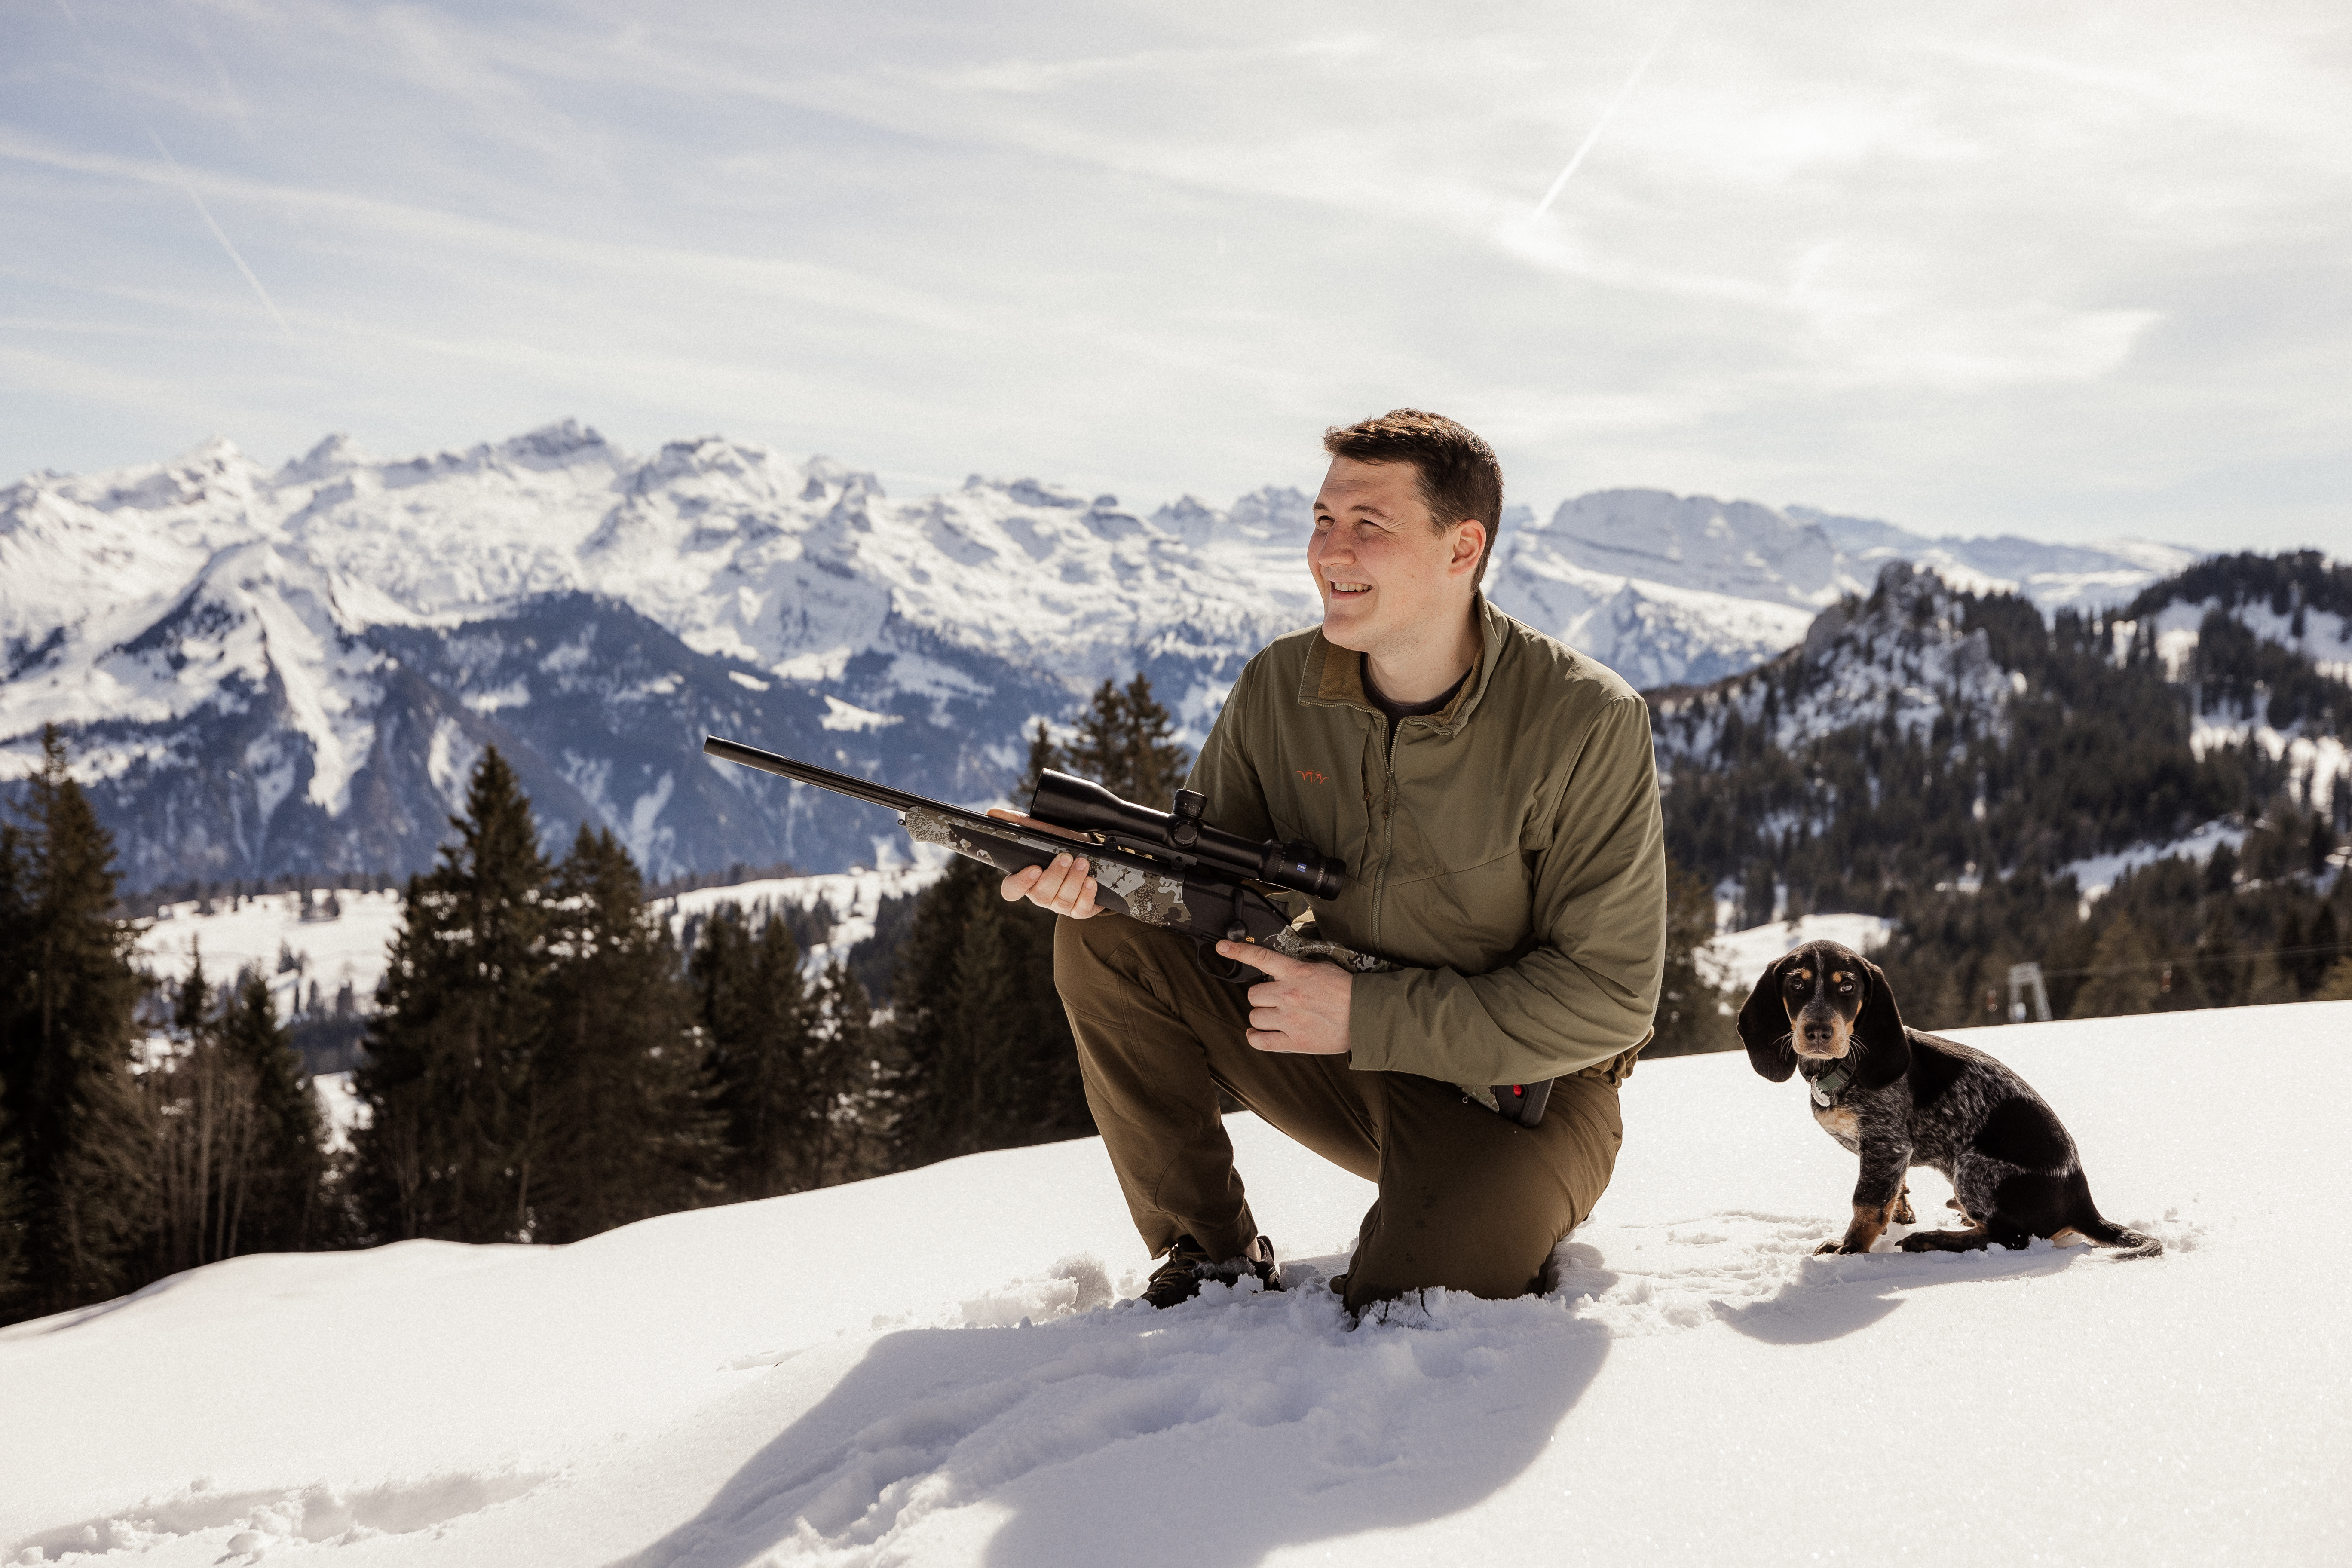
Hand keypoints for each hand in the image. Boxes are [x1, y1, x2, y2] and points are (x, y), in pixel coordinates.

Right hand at [990, 810, 1101, 917]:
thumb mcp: (1042, 831)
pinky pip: (1081, 909)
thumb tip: (993, 813)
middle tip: (1066, 857)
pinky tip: (1091, 881)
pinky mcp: (1079, 910)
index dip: (1020, 883)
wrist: (1092, 853)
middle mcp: (1041, 894)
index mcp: (1026, 878)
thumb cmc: (1061, 843)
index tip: (1034, 868)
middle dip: (1055, 875)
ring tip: (1082, 863)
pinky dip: (1086, 894)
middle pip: (1040, 894)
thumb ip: (1018, 823)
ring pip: (1062, 901)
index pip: (1011, 890)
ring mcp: (1059, 904)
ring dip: (1073, 881)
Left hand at [1218, 942, 1351, 1055]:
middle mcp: (1288, 995)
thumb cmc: (1348, 991)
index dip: (1237, 951)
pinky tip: (1259, 1033)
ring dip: (1261, 1016)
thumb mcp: (1323, 968)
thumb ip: (1298, 969)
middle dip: (1262, 997)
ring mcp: (1289, 1020)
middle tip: (1276, 999)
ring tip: (1275, 1016)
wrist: (1366, 1016)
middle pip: (1253, 995)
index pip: (1260, 957)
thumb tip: (1281, 969)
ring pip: (1254, 1016)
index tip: (1222, 947)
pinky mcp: (1294, 1041)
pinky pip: (1260, 1041)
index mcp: (1296, 973)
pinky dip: (1256, 1037)